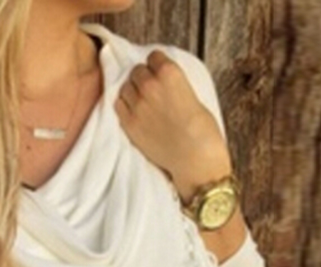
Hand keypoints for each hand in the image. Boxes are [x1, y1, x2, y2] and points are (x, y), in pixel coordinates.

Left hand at [113, 50, 231, 201]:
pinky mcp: (130, 124)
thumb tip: (164, 81)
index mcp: (169, 73)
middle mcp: (150, 85)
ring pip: (125, 87)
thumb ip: (174, 83)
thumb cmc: (202, 129)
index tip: (159, 73)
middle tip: (151, 90)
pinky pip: (118, 105)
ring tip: (142, 102)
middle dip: (144, 78)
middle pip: (137, 71)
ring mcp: (137, 105)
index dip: (157, 65)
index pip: (153, 57)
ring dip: (132, 92)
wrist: (195, 157)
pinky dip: (125, 106)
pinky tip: (134, 112)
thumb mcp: (192, 93)